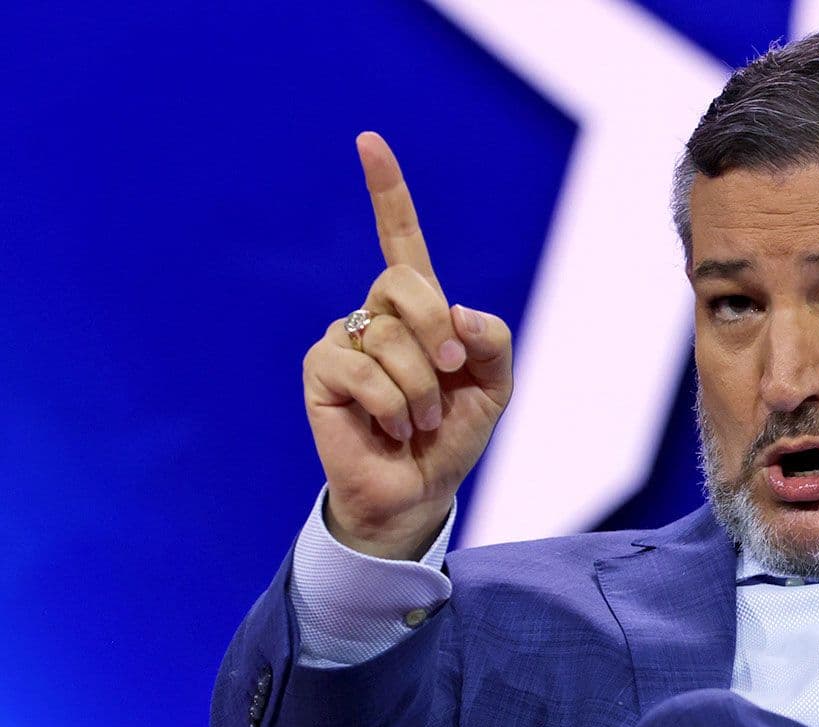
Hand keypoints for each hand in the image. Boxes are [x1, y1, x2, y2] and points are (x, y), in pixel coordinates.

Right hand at [302, 132, 513, 558]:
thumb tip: (458, 312)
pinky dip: (391, 407)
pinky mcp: (320, 371)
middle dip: (439, 337)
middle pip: (408, 285)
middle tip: (447, 379)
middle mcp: (376, 313)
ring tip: (416, 419)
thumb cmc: (451, 434)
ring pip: (390, 339)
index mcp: (419, 308)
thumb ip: (492, 341)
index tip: (369, 141)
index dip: (386, 192)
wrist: (420, 489)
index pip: (401, 239)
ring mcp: (344, 339)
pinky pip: (363, 371)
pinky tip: (388, 428)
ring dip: (420, 390)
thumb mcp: (494, 386)